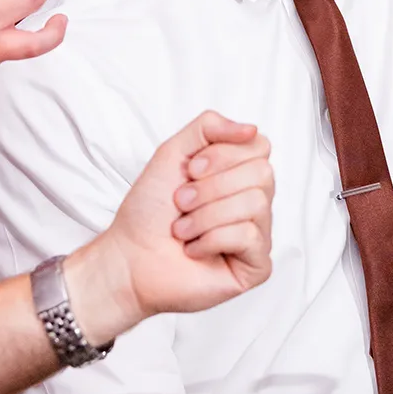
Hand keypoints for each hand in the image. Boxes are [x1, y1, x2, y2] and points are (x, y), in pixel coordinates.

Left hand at [66, 111, 273, 343]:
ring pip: (256, 204)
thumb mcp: (173, 152)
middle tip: (181, 202)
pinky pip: (249, 236)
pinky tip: (194, 249)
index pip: (260, 146)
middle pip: (262, 173)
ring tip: (182, 229)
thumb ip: (209, 127)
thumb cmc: (150, 210)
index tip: (191, 170)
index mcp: (240, 174)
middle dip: (211, 187)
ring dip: (206, 215)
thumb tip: (251, 128)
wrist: (130, 256)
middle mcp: (254, 202)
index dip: (223, 155)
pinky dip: (211, 240)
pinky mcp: (257, 266)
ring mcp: (259, 235)